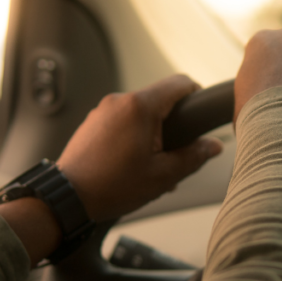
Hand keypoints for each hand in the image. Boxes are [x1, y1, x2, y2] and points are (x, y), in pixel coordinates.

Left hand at [56, 75, 223, 221]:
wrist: (67, 197)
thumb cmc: (112, 186)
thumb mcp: (163, 175)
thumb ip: (194, 156)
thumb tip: (213, 145)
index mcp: (140, 107)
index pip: (180, 83)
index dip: (196, 95)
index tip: (200, 114)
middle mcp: (120, 100)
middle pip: (159, 98)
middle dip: (172, 122)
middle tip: (175, 152)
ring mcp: (103, 110)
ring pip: (140, 111)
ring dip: (152, 131)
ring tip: (151, 164)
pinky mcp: (93, 121)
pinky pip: (122, 120)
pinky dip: (133, 134)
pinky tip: (131, 163)